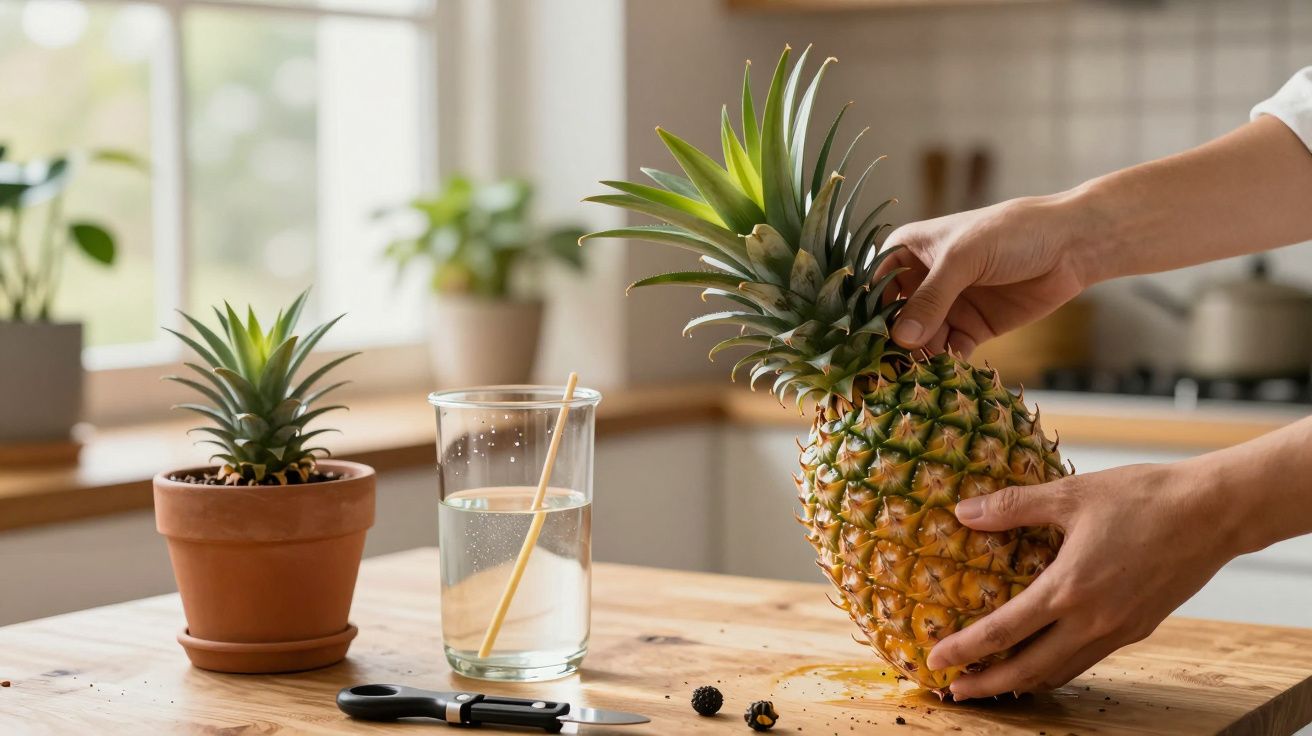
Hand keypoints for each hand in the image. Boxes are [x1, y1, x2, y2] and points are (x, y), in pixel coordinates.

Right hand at [878, 195, 1091, 355]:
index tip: (860, 341)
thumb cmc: (1011, 233)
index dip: (867, 312)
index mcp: (908, 251)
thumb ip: (931, 298)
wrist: (1070, 246)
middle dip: (892, 342)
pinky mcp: (971, 328)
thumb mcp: (964, 259)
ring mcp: (946, 306)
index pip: (875, 284)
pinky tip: (947, 373)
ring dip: (919, 357)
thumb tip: (900, 338)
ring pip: (919, 339)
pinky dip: (946, 364)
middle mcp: (921, 280)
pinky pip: (948, 351)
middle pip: (894, 318)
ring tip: (921, 374)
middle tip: (890, 367)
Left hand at [925, 461, 1240, 698]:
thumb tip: (964, 512)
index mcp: (1069, 588)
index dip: (965, 649)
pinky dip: (1056, 670)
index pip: (1003, 631)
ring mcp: (1118, 629)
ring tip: (992, 685)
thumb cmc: (1143, 497)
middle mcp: (1092, 620)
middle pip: (1028, 670)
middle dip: (987, 685)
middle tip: (954, 691)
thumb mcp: (1071, 493)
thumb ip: (1013, 507)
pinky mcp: (1138, 629)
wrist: (1213, 511)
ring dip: (1021, 683)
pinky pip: (1086, 660)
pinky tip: (1042, 662)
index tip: (935, 661)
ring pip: (1060, 672)